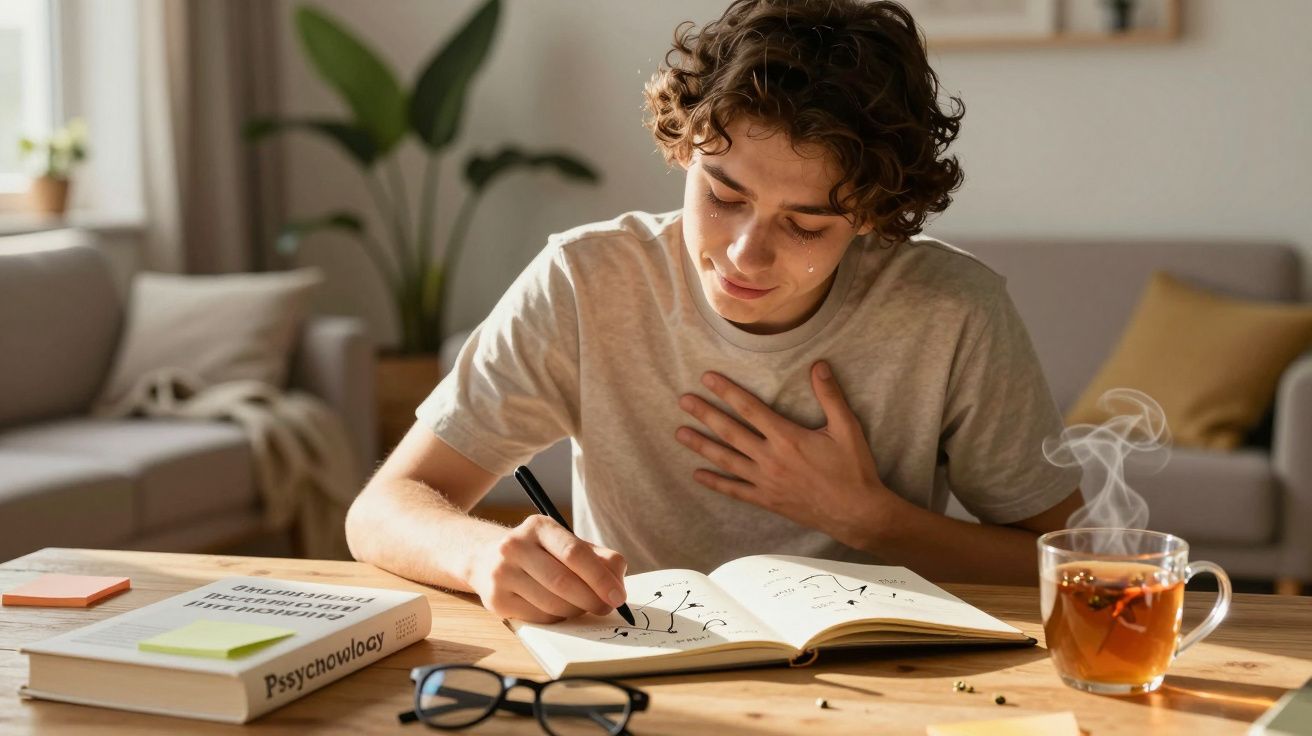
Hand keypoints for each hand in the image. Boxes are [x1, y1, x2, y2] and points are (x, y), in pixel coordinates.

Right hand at [467, 515, 627, 623]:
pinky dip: (558, 618)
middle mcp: (515, 546)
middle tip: (607, 607)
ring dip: (577, 610)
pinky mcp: (496, 600)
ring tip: (583, 605)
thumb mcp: (566, 543)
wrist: (486, 558)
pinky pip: (539, 617)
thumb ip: (598, 558)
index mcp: (538, 526)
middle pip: (563, 581)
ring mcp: (501, 574)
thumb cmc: (540, 553)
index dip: (600, 578)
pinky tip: (560, 608)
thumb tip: (618, 582)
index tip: (618, 595)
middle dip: (592, 599)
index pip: (575, 553)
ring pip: (552, 603)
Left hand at [674, 361, 892, 547]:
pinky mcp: (766, 500)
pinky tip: (697, 475)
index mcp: (787, 437)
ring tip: (679, 433)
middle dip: (705, 414)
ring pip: (726, 459)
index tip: (707, 378)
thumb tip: (819, 365)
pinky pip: (735, 490)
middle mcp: (770, 458)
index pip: (749, 408)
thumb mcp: (847, 428)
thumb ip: (830, 396)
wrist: (856, 512)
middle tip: (683, 401)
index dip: (726, 391)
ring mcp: (765, 481)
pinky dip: (715, 482)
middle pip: (730, 431)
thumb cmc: (853, 469)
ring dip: (701, 445)